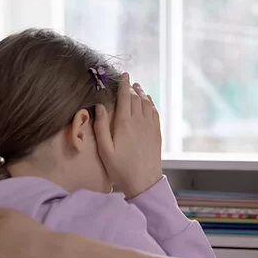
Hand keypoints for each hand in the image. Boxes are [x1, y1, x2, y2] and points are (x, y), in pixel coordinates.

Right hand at [95, 73, 161, 198]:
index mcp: (124, 123)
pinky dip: (151, 104)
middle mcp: (139, 121)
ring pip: (147, 104)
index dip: (124, 85)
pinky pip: (155, 113)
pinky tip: (148, 102)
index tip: (124, 75)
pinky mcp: (157, 133)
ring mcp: (150, 127)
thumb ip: (101, 126)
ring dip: (142, 94)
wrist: (144, 181)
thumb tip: (100, 106)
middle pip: (136, 98)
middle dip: (132, 88)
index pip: (125, 98)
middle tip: (129, 80)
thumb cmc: (121, 168)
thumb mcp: (105, 149)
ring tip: (138, 88)